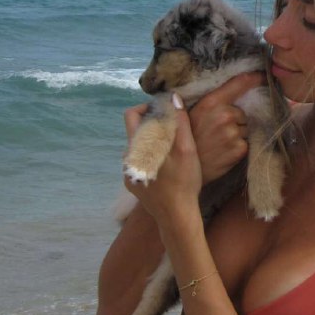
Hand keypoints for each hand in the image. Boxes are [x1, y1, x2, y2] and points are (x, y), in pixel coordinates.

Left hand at [123, 100, 202, 221]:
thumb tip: (173, 97)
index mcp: (137, 146)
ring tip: (172, 150)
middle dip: (152, 126)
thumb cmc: (184, 181)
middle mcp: (127, 157)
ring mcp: (128, 172)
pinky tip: (166, 168)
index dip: (146, 108)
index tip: (164, 113)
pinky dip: (150, 158)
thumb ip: (179, 122)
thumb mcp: (186, 149)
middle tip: (172, 130)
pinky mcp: (133, 184)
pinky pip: (139, 162)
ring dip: (152, 143)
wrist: (176, 217)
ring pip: (138, 147)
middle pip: (135, 131)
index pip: (130, 115)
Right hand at [189, 71, 265, 182]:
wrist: (182, 168)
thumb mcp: (192, 113)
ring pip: (245, 128)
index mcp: (211, 102)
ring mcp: (233, 133)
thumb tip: (224, 86)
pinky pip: (246, 142)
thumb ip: (210, 101)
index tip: (265, 75)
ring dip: (237, 133)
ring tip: (219, 141)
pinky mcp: (240, 149)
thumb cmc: (187, 139)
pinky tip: (224, 150)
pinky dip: (238, 146)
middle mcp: (225, 115)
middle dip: (235, 119)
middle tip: (218, 129)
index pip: (240, 83)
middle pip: (242, 112)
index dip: (255, 78)